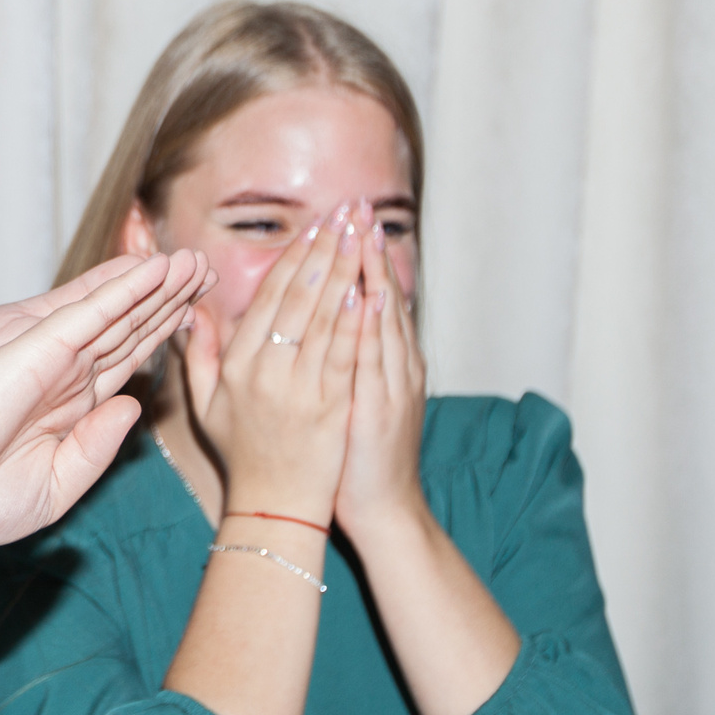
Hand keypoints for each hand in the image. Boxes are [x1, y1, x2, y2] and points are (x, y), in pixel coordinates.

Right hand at [0, 251, 212, 549]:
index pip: (122, 366)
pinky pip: (91, 310)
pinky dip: (123, 286)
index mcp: (63, 413)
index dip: (158, 339)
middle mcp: (60, 378)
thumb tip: (131, 406)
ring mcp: (49, 358)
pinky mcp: (37, 346)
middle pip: (127, 330)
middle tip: (206, 270)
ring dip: (156, 284)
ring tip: (194, 258)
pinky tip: (155, 266)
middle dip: (168, 301)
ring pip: (116, 312)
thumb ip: (95, 450)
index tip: (193, 316)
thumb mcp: (51, 490)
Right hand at [177, 201, 368, 523]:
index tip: (313, 227)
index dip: (293, 258)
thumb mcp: (206, 407)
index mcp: (236, 367)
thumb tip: (191, 311)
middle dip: (325, 249)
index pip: (268, 299)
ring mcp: (300, 389)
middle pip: (299, 297)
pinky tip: (369, 287)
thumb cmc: (243, 455)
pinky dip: (357, 319)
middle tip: (345, 212)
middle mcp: (265, 372)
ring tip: (362, 235)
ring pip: (325, 318)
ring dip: (346, 271)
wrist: (275, 508)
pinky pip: (344, 353)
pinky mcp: (331, 407)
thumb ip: (200, 356)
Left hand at [333, 215, 429, 539]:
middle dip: (366, 251)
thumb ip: (335, 358)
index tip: (343, 218)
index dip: (356, 258)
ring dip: (373, 275)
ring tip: (363, 232)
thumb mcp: (347, 399)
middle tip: (358, 206)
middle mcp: (392, 365)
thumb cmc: (353, 457)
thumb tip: (323, 327)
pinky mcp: (382, 408)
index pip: (367, 297)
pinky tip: (368, 296)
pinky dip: (374, 328)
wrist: (382, 508)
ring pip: (383, 320)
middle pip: (379, 296)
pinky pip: (376, 362)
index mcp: (379, 360)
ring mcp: (391, 384)